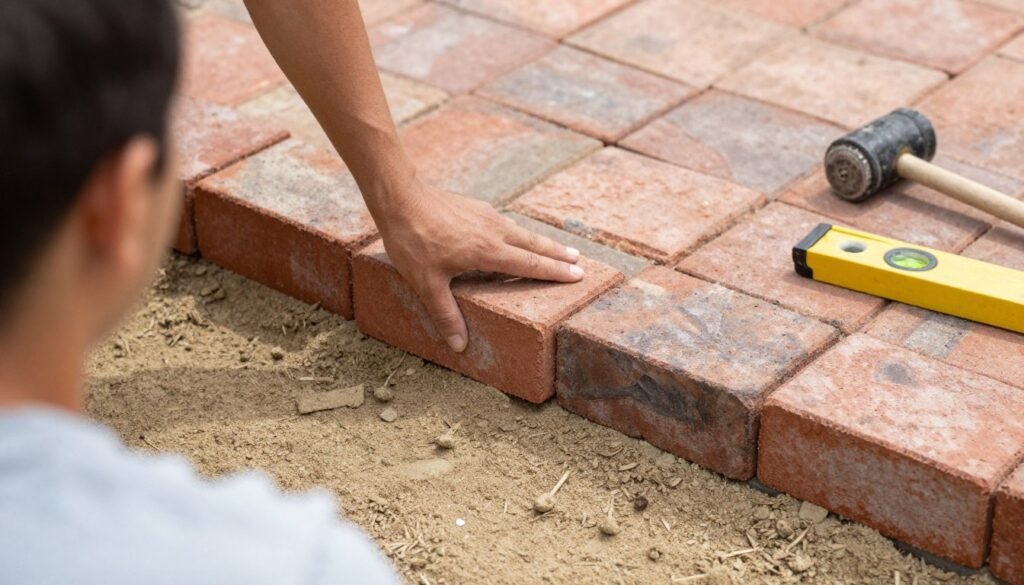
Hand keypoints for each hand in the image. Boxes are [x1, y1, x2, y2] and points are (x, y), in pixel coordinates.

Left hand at [374, 181, 582, 351]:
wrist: (400, 198)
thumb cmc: (413, 242)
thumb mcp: (426, 283)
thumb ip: (445, 313)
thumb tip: (460, 345)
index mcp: (488, 251)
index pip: (530, 264)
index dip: (554, 271)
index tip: (577, 275)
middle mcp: (494, 231)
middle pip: (534, 244)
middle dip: (557, 254)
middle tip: (579, 261)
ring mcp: (486, 216)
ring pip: (522, 231)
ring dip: (541, 242)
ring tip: (556, 248)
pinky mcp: (476, 208)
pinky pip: (506, 223)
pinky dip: (520, 232)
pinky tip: (515, 235)